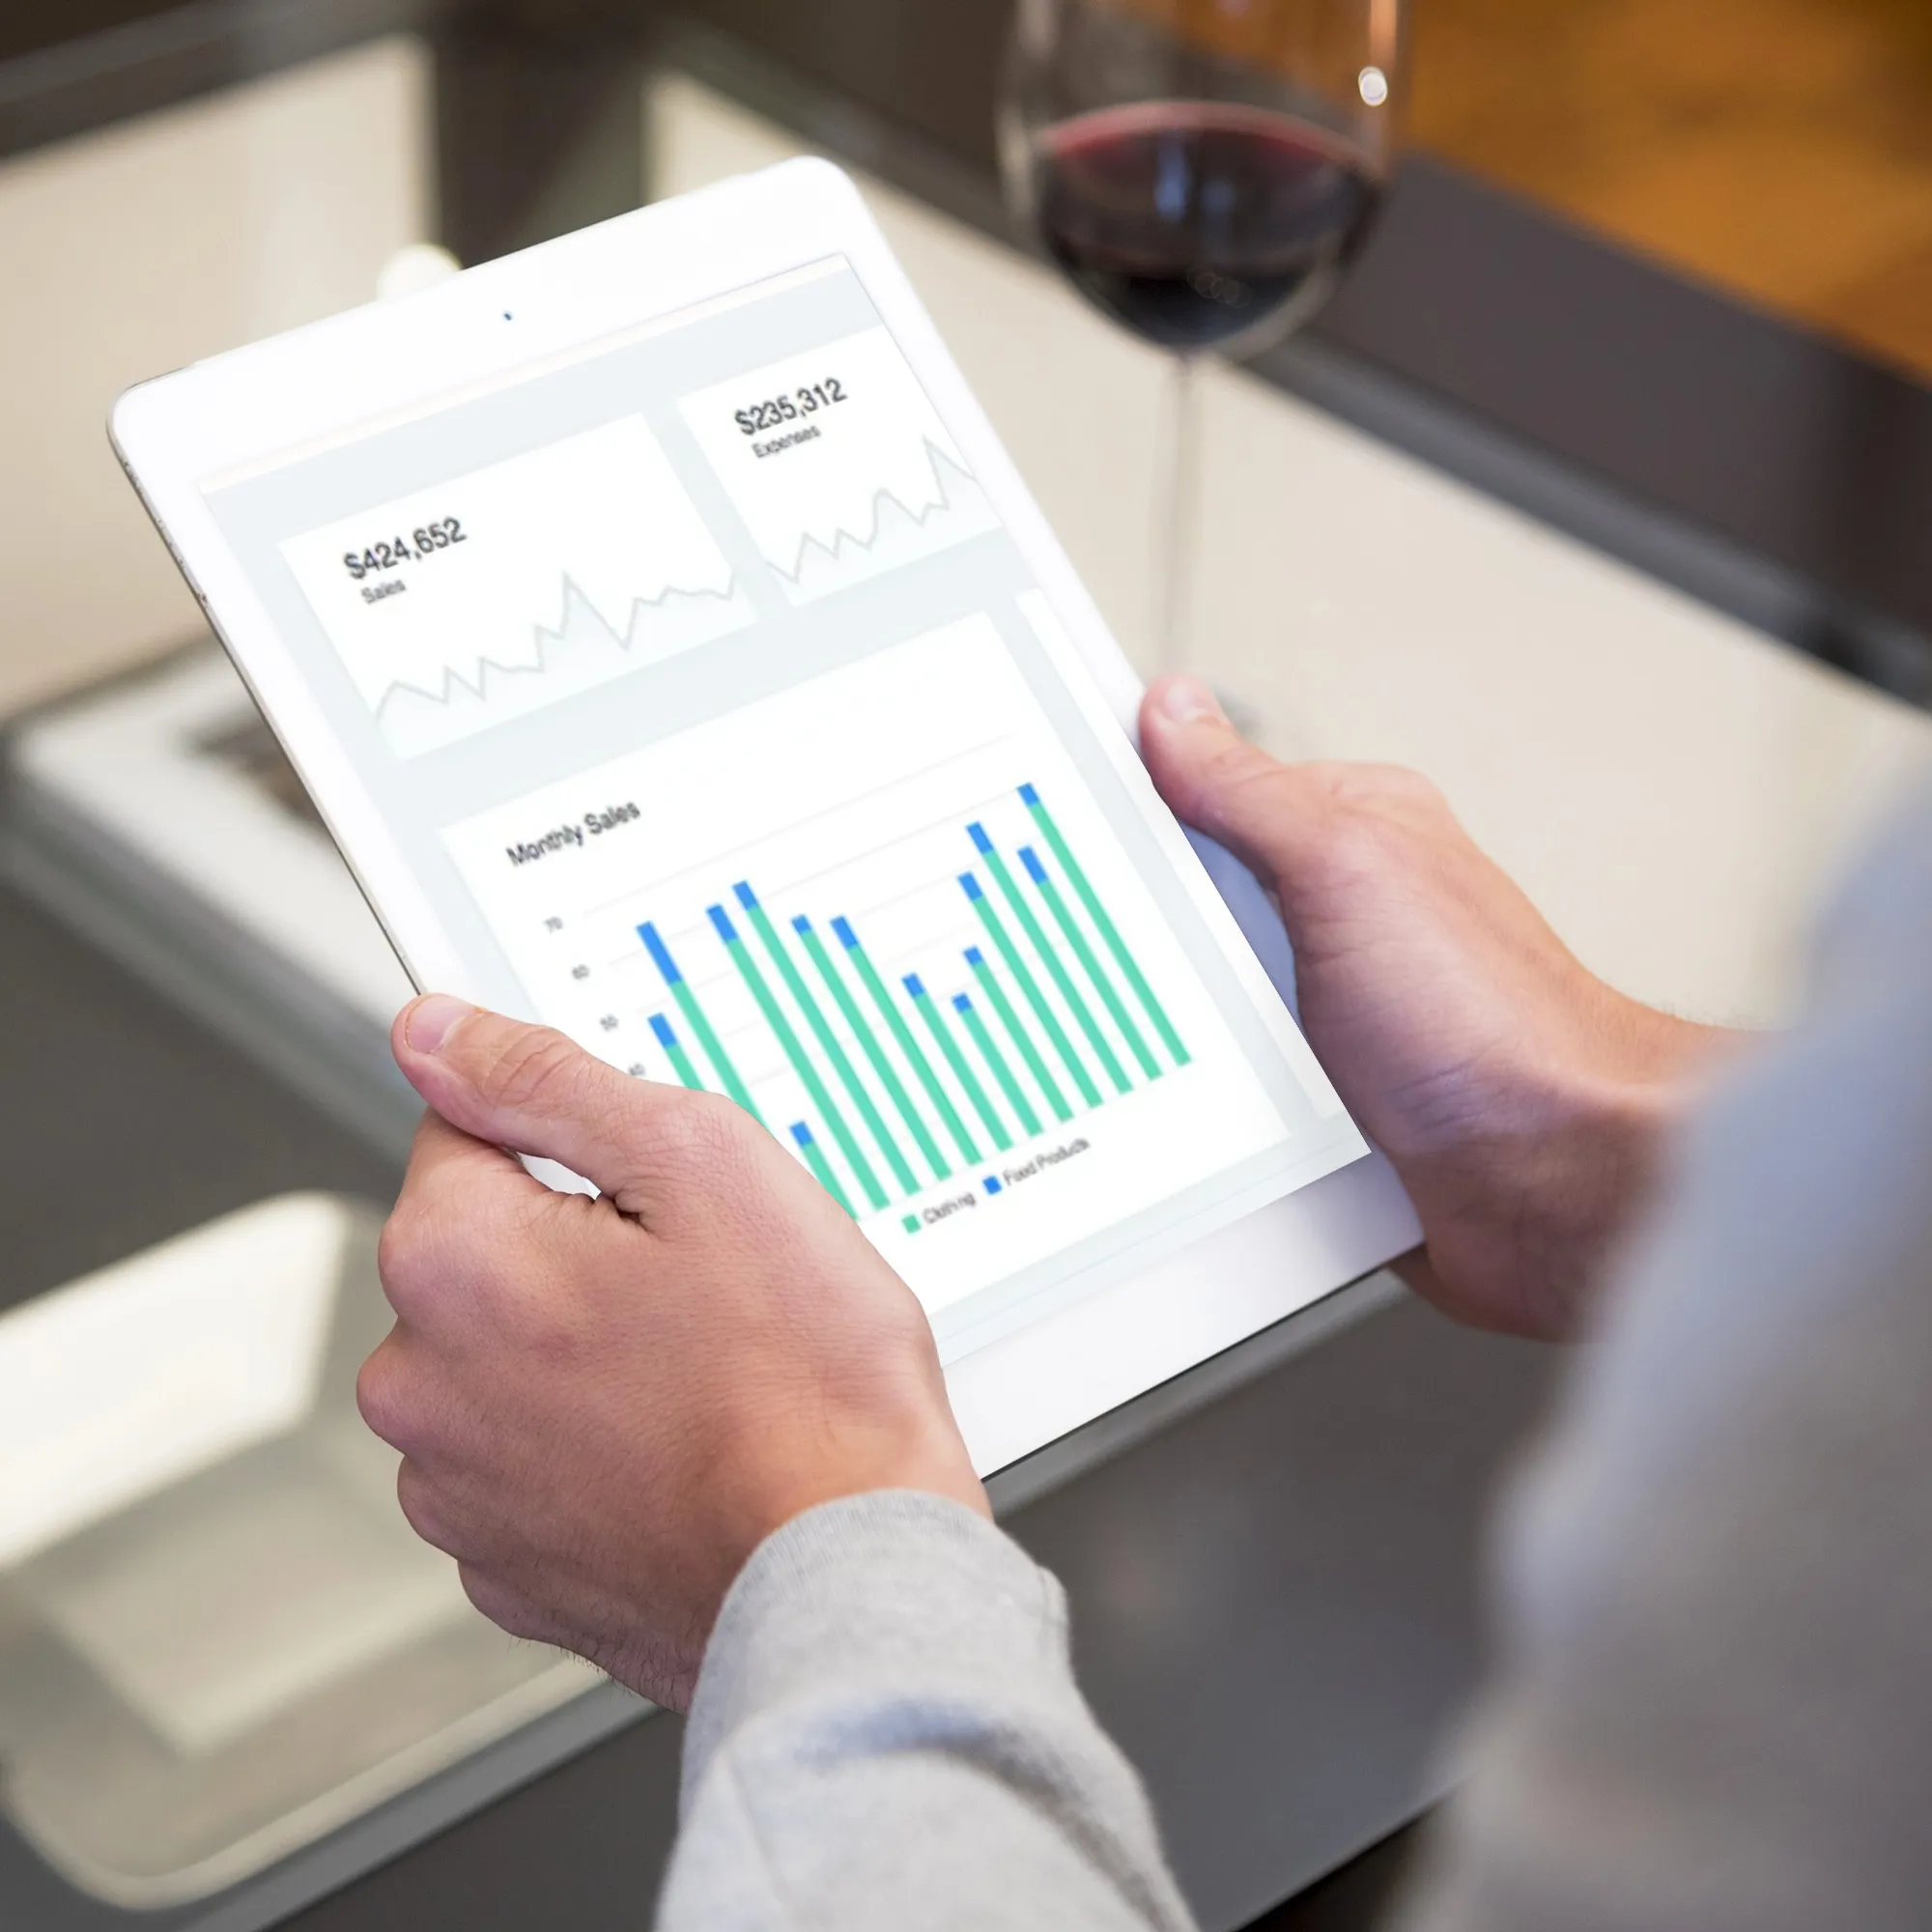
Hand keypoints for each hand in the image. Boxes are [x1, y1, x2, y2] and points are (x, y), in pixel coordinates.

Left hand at [358, 996, 986, 1711]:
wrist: (846, 1566)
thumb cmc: (802, 1382)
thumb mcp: (701, 1161)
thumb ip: (547, 1081)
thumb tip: (435, 1034)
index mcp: (453, 1258)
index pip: (466, 1126)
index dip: (575, 1141)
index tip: (647, 1187)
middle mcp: (421, 1379)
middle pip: (483, 1250)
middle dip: (573, 1246)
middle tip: (698, 1281)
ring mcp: (456, 1489)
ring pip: (505, 1359)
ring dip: (578, 1349)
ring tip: (699, 1371)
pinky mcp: (503, 1566)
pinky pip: (527, 1463)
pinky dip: (589, 1446)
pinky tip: (679, 1444)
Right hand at [1140, 678, 1728, 1339]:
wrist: (1559, 1189)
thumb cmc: (1498, 1026)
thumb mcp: (1347, 869)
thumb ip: (1250, 789)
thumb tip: (1173, 711)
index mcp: (1349, 833)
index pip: (1205, 790)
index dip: (1133, 808)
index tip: (1060, 829)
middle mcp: (1337, 920)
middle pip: (1182, 910)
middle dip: (1144, 943)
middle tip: (1130, 961)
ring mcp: (1325, 1017)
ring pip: (1192, 1011)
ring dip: (1173, 1041)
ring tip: (1180, 1050)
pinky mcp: (1317, 1106)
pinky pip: (1220, 1097)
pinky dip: (1202, 1111)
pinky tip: (1201, 1120)